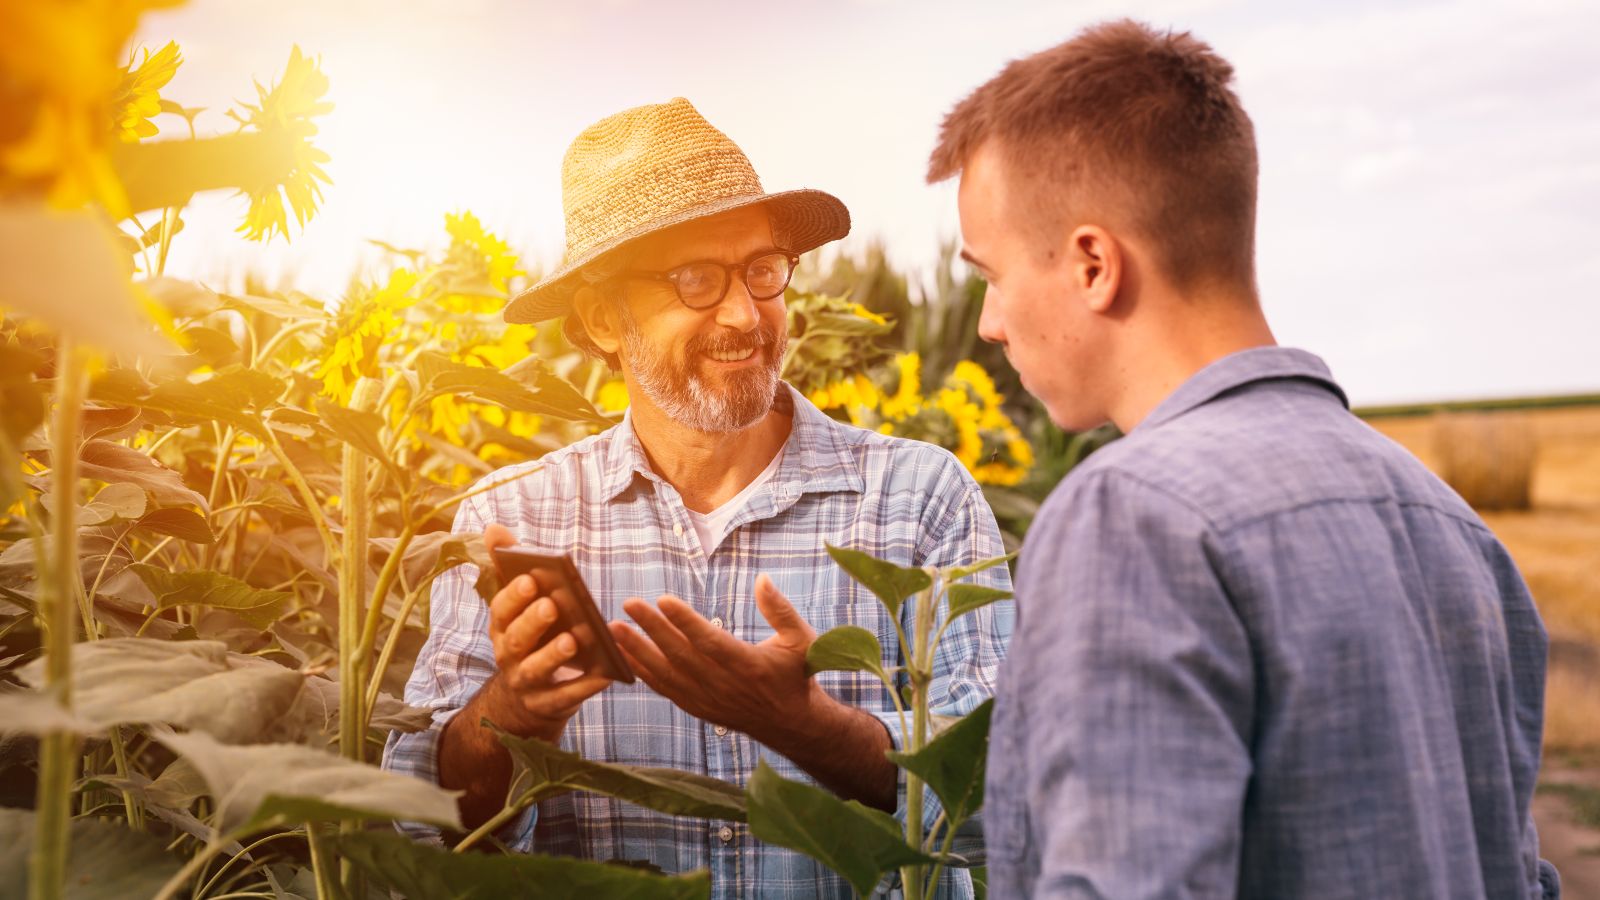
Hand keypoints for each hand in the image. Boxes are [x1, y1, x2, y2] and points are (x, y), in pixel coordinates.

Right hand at [481, 523, 610, 741]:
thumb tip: (493, 527)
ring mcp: (527, 683)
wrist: (525, 699)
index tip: (530, 580)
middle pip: (516, 640)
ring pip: (536, 670)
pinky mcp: (548, 705)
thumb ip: (508, 566)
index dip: (514, 597)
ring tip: (574, 639)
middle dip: (533, 623)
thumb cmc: (530, 637)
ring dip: (554, 655)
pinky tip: (606, 673)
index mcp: (502, 628)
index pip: (501, 611)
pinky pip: (566, 697)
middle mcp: (508, 656)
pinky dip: (584, 686)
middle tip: (553, 605)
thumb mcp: (518, 605)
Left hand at [610, 573, 833, 745]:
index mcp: (749, 666)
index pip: (711, 642)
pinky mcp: (698, 708)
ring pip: (667, 675)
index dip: (686, 622)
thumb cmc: (795, 676)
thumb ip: (780, 609)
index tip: (663, 600)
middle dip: (652, 629)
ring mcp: (708, 699)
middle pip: (681, 655)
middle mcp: (725, 685)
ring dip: (638, 651)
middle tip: (629, 604)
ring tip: (614, 630)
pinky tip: (623, 656)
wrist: (791, 724)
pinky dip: (642, 673)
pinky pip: (665, 689)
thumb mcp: (801, 640)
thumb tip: (762, 579)